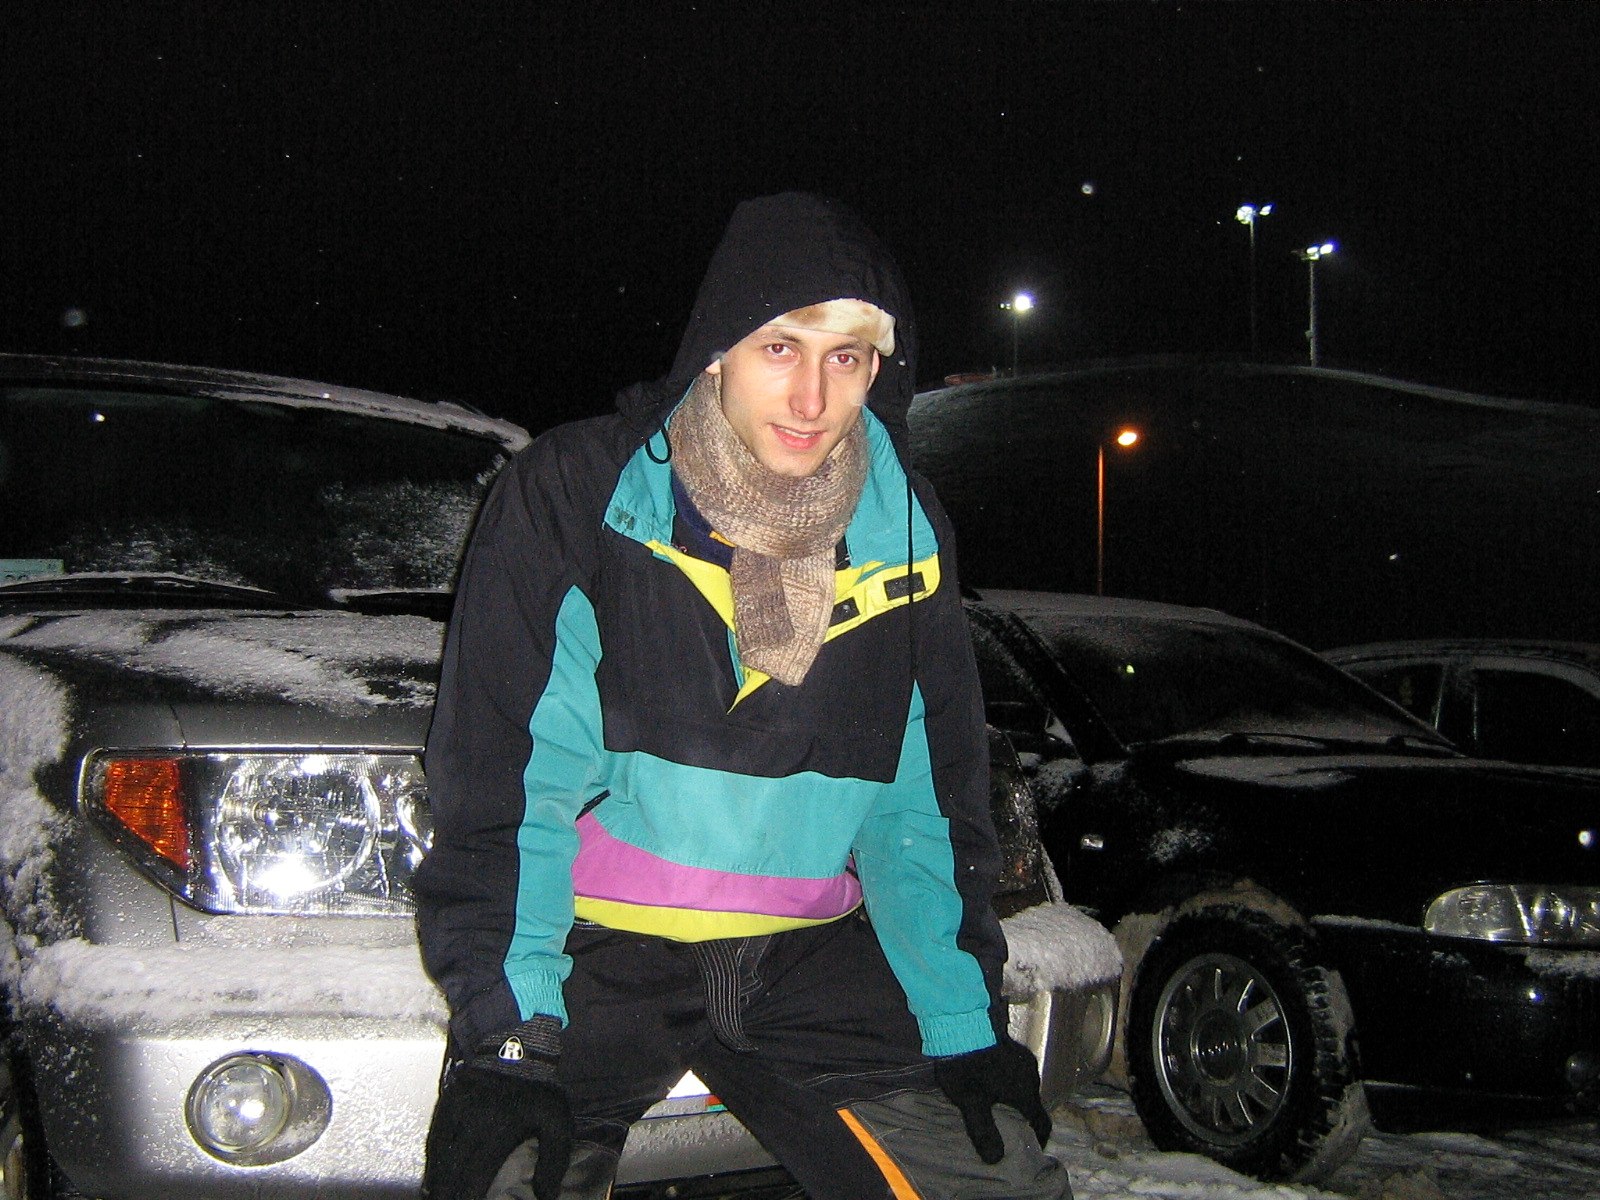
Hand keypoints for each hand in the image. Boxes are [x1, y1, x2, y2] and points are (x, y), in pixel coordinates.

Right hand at [422, 1018, 573, 1199]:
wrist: (517, 1041)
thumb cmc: (539, 1087)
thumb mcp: (558, 1120)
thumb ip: (553, 1161)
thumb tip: (545, 1195)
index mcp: (498, 1131)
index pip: (475, 1176)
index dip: (467, 1196)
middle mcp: (471, 1125)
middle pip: (452, 1171)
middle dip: (448, 1192)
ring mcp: (456, 1112)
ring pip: (440, 1155)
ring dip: (438, 1180)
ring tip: (438, 1196)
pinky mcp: (449, 1101)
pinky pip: (436, 1136)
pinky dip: (434, 1159)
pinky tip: (435, 1174)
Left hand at [933, 1037, 1051, 1164]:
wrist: (957, 1021)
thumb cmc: (965, 1064)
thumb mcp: (971, 1102)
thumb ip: (983, 1131)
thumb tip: (995, 1160)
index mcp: (1025, 1091)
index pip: (1042, 1121)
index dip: (1040, 1138)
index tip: (1034, 1147)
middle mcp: (1030, 1073)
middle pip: (1033, 1103)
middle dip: (1024, 1118)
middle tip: (1011, 1130)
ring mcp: (1022, 1057)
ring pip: (1025, 1085)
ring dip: (1016, 1099)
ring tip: (999, 1108)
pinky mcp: (1011, 1045)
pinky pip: (1018, 1071)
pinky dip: (1010, 1083)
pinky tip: (992, 1084)